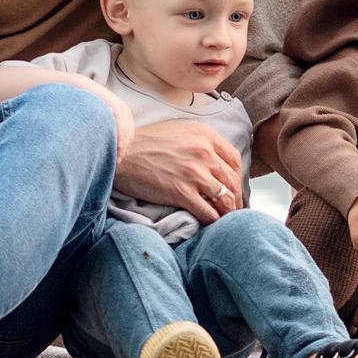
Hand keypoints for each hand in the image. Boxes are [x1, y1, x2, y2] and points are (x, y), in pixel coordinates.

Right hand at [113, 120, 245, 222]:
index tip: (235, 187)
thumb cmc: (145, 142)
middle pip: (233, 180)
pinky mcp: (181, 192)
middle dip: (237, 198)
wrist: (120, 152)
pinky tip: (211, 225)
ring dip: (228, 212)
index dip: (238, 177)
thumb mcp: (179, 131)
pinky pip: (208, 212)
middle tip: (234, 209)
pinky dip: (213, 221)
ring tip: (226, 220)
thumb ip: (199, 142)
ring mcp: (194, 172)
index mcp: (205, 135)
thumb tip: (214, 159)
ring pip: (225, 198)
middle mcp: (204, 152)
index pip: (234, 160)